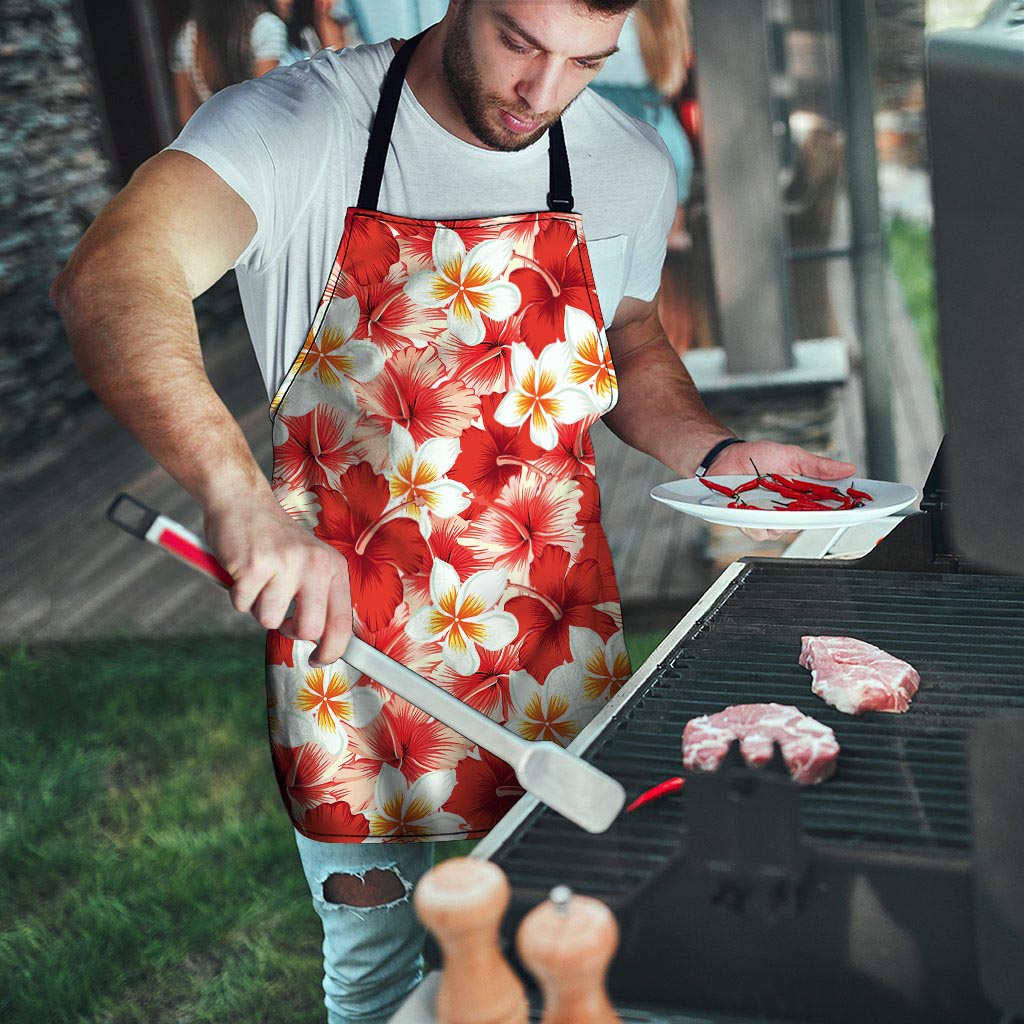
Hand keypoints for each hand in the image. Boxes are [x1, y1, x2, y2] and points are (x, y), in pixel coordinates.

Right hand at [204, 497, 351, 665]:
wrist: (242, 501)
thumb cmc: (275, 540)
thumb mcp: (310, 562)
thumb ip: (319, 596)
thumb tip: (324, 642)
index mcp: (333, 566)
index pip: (342, 622)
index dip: (331, 650)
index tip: (318, 660)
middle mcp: (314, 564)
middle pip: (308, 629)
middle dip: (289, 631)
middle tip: (280, 615)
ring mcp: (284, 564)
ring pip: (269, 620)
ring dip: (258, 607)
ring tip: (259, 580)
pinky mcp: (254, 566)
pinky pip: (242, 606)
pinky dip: (238, 595)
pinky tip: (243, 572)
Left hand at [707, 440, 856, 542]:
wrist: (727, 458)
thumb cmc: (759, 457)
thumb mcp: (793, 456)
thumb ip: (819, 466)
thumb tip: (848, 468)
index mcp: (804, 495)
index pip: (829, 508)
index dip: (843, 511)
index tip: (857, 509)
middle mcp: (790, 510)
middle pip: (809, 523)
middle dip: (810, 516)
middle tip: (804, 502)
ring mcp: (771, 518)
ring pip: (784, 531)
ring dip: (780, 518)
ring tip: (770, 499)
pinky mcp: (751, 523)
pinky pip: (760, 532)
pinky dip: (757, 522)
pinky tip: (752, 508)